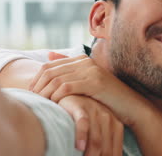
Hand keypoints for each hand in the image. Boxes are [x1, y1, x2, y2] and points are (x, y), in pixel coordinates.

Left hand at [29, 54, 151, 125]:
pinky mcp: (95, 82)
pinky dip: (57, 97)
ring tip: (41, 104)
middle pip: (50, 71)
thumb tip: (49, 55)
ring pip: (57, 80)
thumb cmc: (107, 97)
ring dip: (45, 93)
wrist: (130, 106)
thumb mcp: (87, 82)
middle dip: (37, 87)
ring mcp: (90, 70)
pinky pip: (67, 87)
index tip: (31, 94)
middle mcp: (85, 61)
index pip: (49, 66)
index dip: (36, 80)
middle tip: (32, 100)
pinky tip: (54, 105)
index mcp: (81, 59)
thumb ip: (69, 69)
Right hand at [59, 95, 123, 155]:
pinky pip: (83, 123)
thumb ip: (101, 143)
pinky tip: (79, 147)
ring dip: (91, 155)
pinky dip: (82, 136)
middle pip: (105, 148)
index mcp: (115, 124)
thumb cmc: (81, 115)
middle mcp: (107, 117)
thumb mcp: (96, 129)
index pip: (115, 150)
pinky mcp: (80, 106)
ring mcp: (94, 111)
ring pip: (96, 139)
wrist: (70, 93)